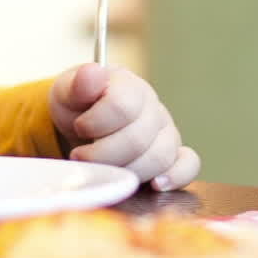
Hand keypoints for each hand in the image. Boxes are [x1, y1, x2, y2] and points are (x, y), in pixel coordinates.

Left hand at [49, 63, 199, 191]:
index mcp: (131, 88)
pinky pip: (188, 165)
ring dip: (126, 171)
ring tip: (102, 170)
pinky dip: (176, 176)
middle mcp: (154, 109)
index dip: (95, 123)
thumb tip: (92, 73)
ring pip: (159, 157)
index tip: (78, 127)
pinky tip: (156, 184)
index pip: (122, 106)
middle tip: (80, 157)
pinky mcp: (174, 155)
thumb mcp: (68, 91)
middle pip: (138, 139)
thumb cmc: (79, 106)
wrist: (86, 121)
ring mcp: (167, 133)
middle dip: (102, 155)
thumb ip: (78, 84)